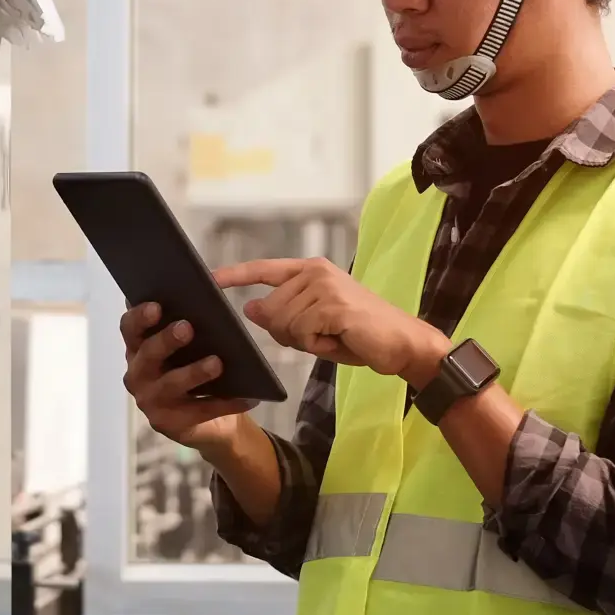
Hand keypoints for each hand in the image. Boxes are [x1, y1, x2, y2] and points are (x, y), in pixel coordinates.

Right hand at [120, 302, 255, 450]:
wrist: (213, 422)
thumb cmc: (196, 371)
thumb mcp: (190, 348)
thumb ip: (186, 325)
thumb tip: (206, 299)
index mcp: (139, 349)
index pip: (130, 328)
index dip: (139, 317)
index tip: (157, 306)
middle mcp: (138, 375)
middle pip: (147, 354)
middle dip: (166, 340)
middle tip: (187, 328)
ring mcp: (150, 402)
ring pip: (171, 384)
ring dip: (194, 372)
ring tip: (217, 363)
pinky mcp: (169, 424)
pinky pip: (200, 411)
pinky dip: (225, 403)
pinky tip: (247, 397)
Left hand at [215, 258, 447, 383]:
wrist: (403, 343)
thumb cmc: (360, 336)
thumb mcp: (314, 326)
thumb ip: (283, 315)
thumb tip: (250, 309)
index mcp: (311, 271)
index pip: (264, 269)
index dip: (236, 275)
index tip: (211, 279)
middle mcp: (315, 272)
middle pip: (270, 309)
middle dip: (287, 333)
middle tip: (320, 337)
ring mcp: (324, 286)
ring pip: (283, 323)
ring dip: (304, 340)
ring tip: (333, 336)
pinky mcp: (333, 305)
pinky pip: (301, 332)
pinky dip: (316, 345)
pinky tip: (338, 339)